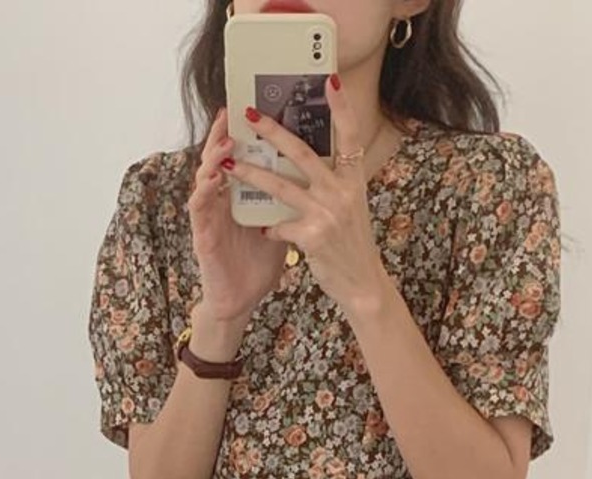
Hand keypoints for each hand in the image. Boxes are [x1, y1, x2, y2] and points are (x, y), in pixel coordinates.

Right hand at [190, 104, 285, 318]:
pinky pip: (199, 208)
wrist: (241, 301)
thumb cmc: (257, 264)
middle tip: (233, 110)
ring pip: (206, 177)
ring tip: (225, 140)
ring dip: (213, 157)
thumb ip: (289, 199)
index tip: (254, 107)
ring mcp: (210, 216)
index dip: (244, 133)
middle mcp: (222, 199)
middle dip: (223, 133)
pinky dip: (204, 191)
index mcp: (241, 194)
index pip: (242, 155)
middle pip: (221, 158)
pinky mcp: (203, 236)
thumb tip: (317, 174)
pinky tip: (212, 179)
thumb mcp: (279, 224)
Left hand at [226, 88, 384, 324]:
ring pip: (281, 186)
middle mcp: (341, 192)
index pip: (350, 135)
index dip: (341, 108)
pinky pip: (280, 226)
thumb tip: (308, 157)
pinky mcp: (313, 239)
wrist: (362, 285)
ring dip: (252, 174)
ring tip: (229, 165)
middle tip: (251, 115)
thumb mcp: (351, 204)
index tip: (330, 80)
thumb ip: (333, 181)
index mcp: (353, 179)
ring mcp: (327, 214)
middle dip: (273, 132)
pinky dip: (269, 227)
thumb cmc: (352, 243)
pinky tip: (262, 228)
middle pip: (302, 153)